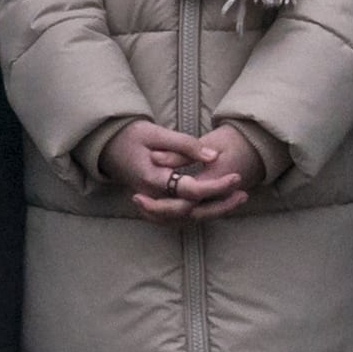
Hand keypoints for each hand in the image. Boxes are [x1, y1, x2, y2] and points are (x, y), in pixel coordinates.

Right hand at [100, 122, 264, 223]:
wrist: (109, 146)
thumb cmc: (131, 136)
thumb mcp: (156, 133)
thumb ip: (184, 145)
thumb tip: (213, 157)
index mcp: (152, 178)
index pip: (190, 190)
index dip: (216, 186)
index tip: (236, 176)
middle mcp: (152, 197)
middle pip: (192, 212)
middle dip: (220, 205)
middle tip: (244, 193)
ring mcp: (152, 204)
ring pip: (187, 218)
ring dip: (214, 211)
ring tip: (238, 199)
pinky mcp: (155, 206)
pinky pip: (180, 218)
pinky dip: (200, 213)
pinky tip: (218, 206)